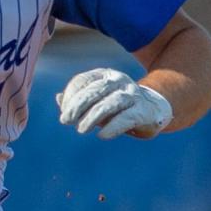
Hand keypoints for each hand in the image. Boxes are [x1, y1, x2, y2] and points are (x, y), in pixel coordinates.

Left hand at [57, 67, 172, 139]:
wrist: (152, 110)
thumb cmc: (117, 107)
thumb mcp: (95, 102)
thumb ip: (78, 100)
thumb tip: (58, 99)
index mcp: (104, 75)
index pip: (82, 81)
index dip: (70, 98)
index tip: (64, 115)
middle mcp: (118, 80)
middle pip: (95, 90)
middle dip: (78, 106)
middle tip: (66, 121)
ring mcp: (132, 93)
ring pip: (110, 103)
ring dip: (93, 117)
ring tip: (81, 130)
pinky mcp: (143, 110)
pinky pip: (127, 117)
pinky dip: (113, 127)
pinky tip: (102, 135)